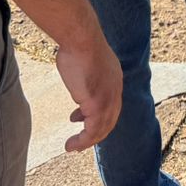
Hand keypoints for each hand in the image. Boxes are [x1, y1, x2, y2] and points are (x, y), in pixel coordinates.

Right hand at [54, 37, 121, 152]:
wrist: (81, 38)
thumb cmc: (78, 44)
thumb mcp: (86, 60)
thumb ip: (85, 73)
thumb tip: (77, 80)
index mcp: (114, 78)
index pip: (111, 103)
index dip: (98, 114)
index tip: (82, 119)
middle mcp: (115, 90)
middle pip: (109, 119)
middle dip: (95, 131)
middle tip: (82, 139)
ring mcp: (108, 99)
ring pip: (102, 129)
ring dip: (87, 140)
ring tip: (73, 146)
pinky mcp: (97, 106)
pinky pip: (92, 131)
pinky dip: (82, 141)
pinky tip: (70, 145)